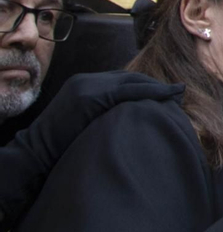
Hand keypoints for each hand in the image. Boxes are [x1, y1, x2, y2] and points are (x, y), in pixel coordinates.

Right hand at [14, 71, 182, 170]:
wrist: (33, 154)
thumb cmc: (58, 146)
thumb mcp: (82, 121)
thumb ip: (102, 112)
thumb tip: (129, 118)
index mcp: (84, 84)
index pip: (121, 79)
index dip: (145, 86)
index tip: (165, 93)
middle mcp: (87, 79)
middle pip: (130, 77)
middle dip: (155, 85)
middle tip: (178, 92)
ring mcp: (87, 85)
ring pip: (132, 81)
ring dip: (157, 87)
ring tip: (179, 94)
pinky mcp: (91, 96)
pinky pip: (129, 90)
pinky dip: (151, 92)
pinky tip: (168, 96)